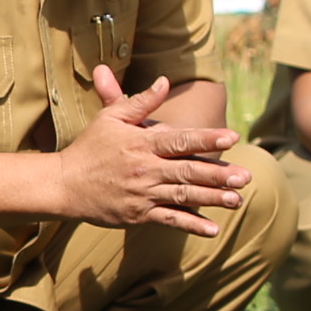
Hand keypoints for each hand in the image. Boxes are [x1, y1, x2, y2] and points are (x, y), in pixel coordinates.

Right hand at [52, 65, 247, 233]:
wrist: (64, 184)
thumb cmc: (90, 146)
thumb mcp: (111, 117)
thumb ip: (140, 101)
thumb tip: (164, 81)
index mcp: (141, 143)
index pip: (179, 140)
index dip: (207, 138)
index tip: (232, 137)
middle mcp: (145, 169)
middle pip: (187, 171)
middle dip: (218, 174)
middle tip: (246, 176)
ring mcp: (142, 194)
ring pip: (183, 197)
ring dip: (212, 199)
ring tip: (237, 200)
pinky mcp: (138, 215)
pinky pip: (169, 220)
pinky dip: (191, 225)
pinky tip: (213, 229)